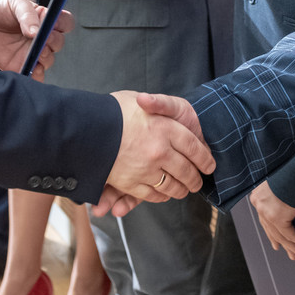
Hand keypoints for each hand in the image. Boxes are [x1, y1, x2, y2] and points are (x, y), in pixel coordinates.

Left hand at [0, 0, 71, 79]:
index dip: (63, 24)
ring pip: (49, 59)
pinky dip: (37, 75)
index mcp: (44, 19)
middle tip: (44, 39)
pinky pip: (36, 75)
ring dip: (46, 58)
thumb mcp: (16, 4)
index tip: (54, 24)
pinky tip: (32, 69)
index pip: (65, 22)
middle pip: (58, 42)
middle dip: (54, 41)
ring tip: (37, 53)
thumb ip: (28, 15)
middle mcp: (41, 37)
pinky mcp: (22, 65)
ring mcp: (32, 52)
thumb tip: (36, 31)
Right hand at [102, 91, 212, 213]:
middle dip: (196, 178)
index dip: (205, 158)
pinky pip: (154, 194)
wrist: (85, 129)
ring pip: (173, 186)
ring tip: (186, 189)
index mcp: (164, 128)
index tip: (209, 164)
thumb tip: (168, 109)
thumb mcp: (137, 98)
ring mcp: (146, 168)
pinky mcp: (132, 183)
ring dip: (182, 189)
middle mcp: (159, 150)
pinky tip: (166, 193)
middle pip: (187, 170)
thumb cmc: (113, 111)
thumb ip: (158, 103)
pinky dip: (162, 195)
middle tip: (199, 181)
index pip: (194, 147)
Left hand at [250, 180, 294, 259]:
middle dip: (283, 244)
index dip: (272, 234)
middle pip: (271, 229)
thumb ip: (279, 200)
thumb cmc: (294, 173)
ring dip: (294, 248)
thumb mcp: (281, 187)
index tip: (277, 244)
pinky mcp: (277, 217)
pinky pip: (290, 234)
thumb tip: (286, 212)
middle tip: (292, 254)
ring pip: (281, 235)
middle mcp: (259, 204)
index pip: (264, 220)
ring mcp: (266, 211)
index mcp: (258, 196)